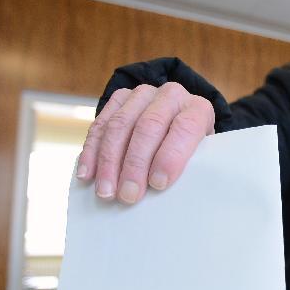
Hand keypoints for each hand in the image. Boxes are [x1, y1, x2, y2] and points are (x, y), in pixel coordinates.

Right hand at [77, 83, 213, 203]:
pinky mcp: (119, 99)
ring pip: (119, 124)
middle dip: (135, 164)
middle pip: (148, 126)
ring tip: (106, 191)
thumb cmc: (191, 150)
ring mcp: (143, 94)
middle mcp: (171, 95)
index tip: (158, 184)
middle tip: (128, 195)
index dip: (170, 156)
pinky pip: (100, 125)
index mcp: (198, 109)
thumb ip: (191, 168)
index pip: (185, 128)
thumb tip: (167, 193)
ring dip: (109, 161)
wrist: (178, 126)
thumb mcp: (201, 157)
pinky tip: (87, 174)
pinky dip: (92, 152)